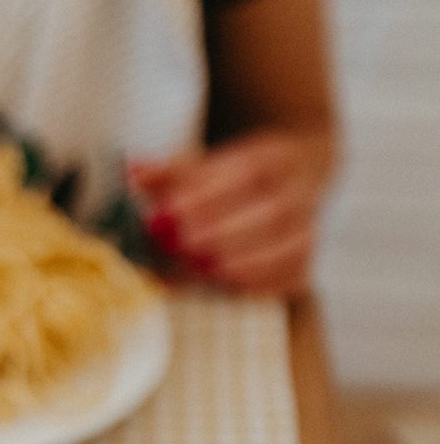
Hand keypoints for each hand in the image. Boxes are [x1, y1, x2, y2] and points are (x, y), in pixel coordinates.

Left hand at [127, 129, 335, 296]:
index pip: (248, 171)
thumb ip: (171, 173)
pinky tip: (224, 286)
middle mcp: (301, 191)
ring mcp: (309, 229)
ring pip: (288, 248)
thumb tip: (134, 171)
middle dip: (221, 233)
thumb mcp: (209, 164)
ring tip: (199, 268)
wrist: (292, 179)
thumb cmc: (236, 178)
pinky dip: (258, 285)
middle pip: (271, 214)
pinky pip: (292, 278)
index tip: (166, 212)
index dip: (207, 195)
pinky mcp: (307, 262)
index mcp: (276, 157)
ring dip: (240, 263)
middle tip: (179, 246)